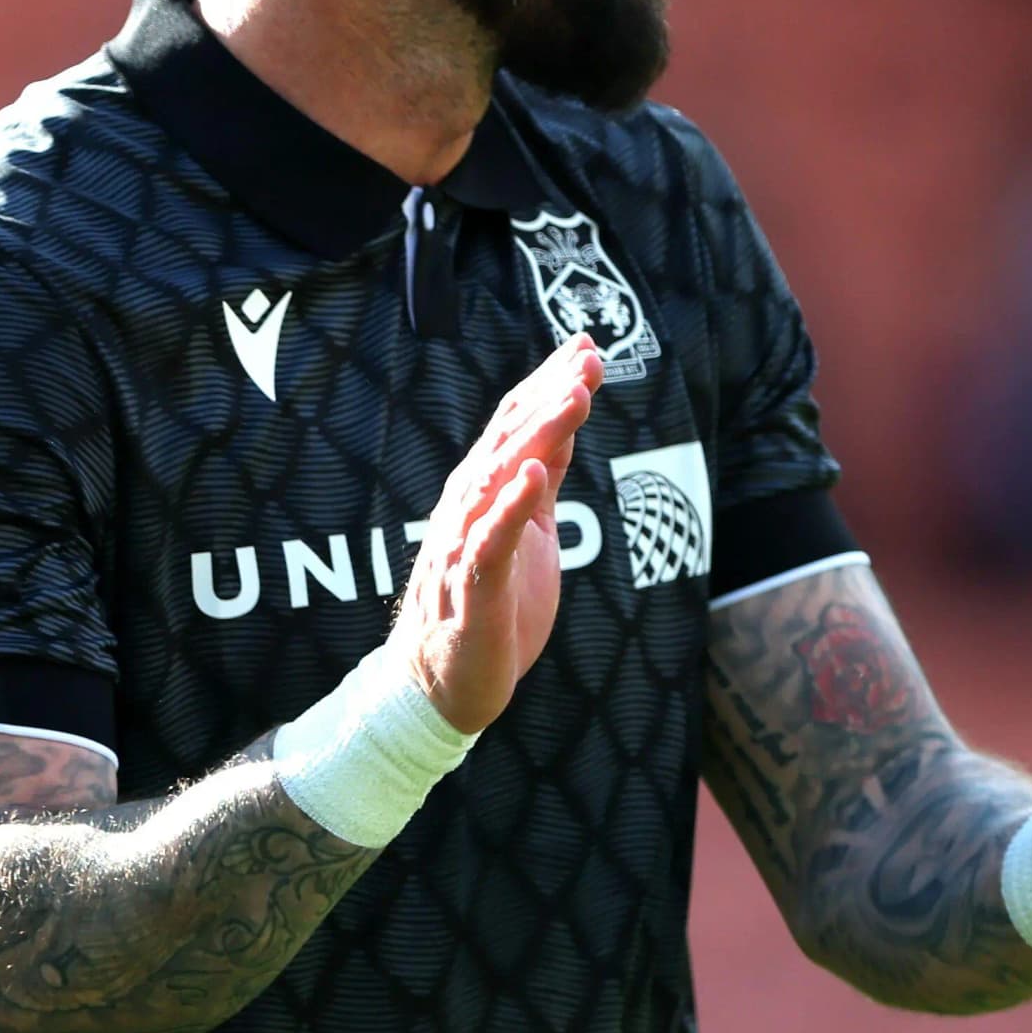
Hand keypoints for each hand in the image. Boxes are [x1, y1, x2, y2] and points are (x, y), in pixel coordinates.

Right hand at [393, 336, 599, 732]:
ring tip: (572, 398)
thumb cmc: (488, 609)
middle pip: (508, 439)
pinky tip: (529, 475)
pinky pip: (489, 541)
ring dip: (535, 436)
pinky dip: (508, 506)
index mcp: (482, 494)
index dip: (549, 385)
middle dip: (550, 396)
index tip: (586, 347)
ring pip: (499, 478)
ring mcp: (465, 545)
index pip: (514, 426)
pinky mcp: (472, 588)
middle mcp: (467, 508)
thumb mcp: (529, 534)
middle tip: (588, 357)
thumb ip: (538, 484)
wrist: (444, 685)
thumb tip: (561, 430)